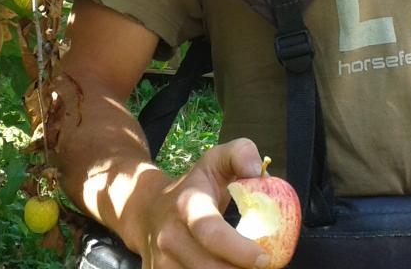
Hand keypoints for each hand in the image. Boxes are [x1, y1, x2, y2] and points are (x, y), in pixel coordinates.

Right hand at [127, 138, 271, 268]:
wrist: (146, 210)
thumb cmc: (191, 188)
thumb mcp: (214, 161)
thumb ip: (240, 153)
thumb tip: (256, 170)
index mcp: (187, 205)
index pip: (210, 232)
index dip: (238, 250)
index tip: (264, 258)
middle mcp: (170, 237)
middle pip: (209, 267)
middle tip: (264, 267)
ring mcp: (161, 262)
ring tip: (245, 268)